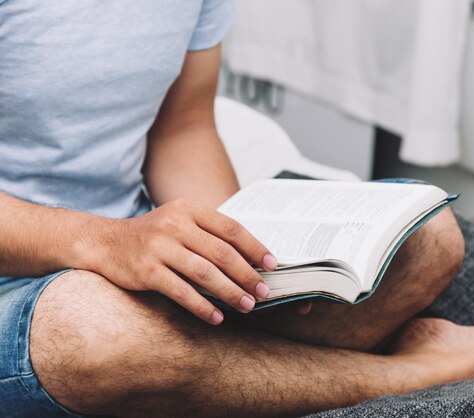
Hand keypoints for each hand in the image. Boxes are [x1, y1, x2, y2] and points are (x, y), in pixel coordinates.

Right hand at [86, 199, 276, 324]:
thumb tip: (251, 259)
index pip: (231, 228)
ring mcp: (159, 247)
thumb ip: (209, 234)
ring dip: (230, 292)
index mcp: (189, 209)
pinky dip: (202, 307)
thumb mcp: (180, 222)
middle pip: (222, 252)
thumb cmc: (152, 236)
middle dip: (247, 275)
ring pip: (205, 273)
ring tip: (246, 306)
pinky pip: (181, 292)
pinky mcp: (146, 271)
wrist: (104, 242)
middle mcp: (175, 224)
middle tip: (263, 292)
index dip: (255, 248)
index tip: (272, 265)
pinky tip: (217, 318)